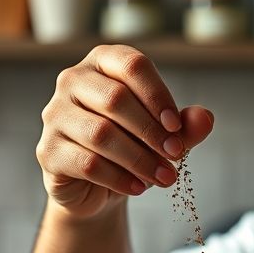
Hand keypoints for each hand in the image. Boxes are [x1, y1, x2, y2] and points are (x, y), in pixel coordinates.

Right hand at [36, 44, 214, 219]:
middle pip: (115, 99)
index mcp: (102, 63)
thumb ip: (185, 126)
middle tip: (176, 157)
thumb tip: (205, 118)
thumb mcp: (163, 136)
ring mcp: (55, 116)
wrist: (96, 189)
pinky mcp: (48, 151)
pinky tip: (138, 188)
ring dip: (140, 159)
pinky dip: (119, 178)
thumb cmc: (132, 148)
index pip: (132, 65)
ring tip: (165, 178)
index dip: (158, 95)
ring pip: (101, 134)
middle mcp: (72, 81)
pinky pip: (87, 163)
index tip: (177, 128)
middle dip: (152, 132)